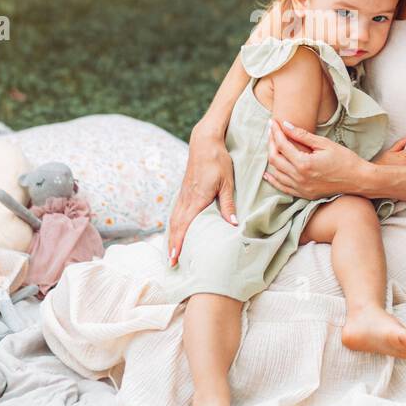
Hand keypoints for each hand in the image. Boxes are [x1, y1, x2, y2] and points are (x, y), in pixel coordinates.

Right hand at [167, 122, 236, 265]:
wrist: (204, 142)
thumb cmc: (218, 161)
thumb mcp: (227, 182)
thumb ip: (228, 204)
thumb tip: (233, 225)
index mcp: (196, 199)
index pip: (184, 226)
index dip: (179, 243)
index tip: (175, 258)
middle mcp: (186, 199)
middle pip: (175, 226)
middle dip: (172, 245)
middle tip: (171, 263)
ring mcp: (183, 195)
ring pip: (174, 220)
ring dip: (172, 237)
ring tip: (171, 252)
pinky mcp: (184, 191)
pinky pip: (176, 212)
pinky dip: (174, 225)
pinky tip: (176, 231)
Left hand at [264, 119, 369, 199]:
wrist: (358, 180)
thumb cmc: (345, 160)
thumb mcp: (325, 144)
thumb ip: (303, 136)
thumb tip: (286, 125)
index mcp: (304, 164)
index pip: (282, 145)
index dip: (275, 132)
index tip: (273, 122)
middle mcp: (300, 178)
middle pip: (275, 159)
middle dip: (271, 142)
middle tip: (271, 131)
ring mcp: (301, 188)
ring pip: (276, 173)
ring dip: (271, 158)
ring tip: (272, 144)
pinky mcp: (304, 194)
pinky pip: (283, 188)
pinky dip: (274, 179)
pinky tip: (268, 173)